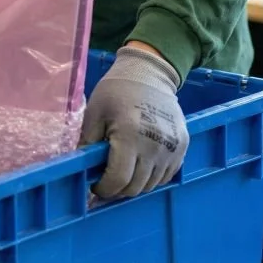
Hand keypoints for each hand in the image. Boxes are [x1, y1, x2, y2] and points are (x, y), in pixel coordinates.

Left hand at [80, 43, 188, 198]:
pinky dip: (152, 176)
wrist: (148, 73)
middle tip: (107, 179)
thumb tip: (79, 171)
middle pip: (136, 187)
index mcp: (130, 135)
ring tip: (123, 170)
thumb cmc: (116, 91)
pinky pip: (167, 175)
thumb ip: (87, 144)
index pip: (119, 179)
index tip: (95, 186)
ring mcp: (172, 147)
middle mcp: (155, 145)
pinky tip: (140, 164)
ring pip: (152, 184)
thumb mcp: (94, 114)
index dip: (104, 189)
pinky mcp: (182, 145)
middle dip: (118, 189)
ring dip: (135, 184)